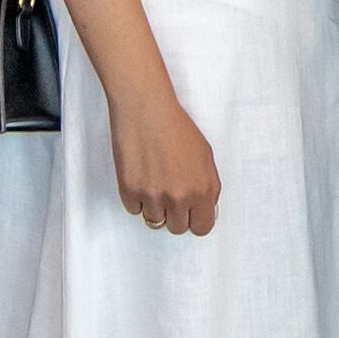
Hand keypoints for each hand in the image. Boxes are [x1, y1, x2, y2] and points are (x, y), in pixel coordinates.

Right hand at [114, 93, 220, 235]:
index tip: (190, 213)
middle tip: (169, 192)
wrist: (146, 110)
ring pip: (154, 221)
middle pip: (177, 228)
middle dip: (174, 214)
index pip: (202, 228)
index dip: (195, 220)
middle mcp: (179, 197)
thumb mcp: (205, 156)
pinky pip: (134, 209)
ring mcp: (153, 196)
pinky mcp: (130, 191)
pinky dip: (136, 197)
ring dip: (154, 206)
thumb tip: (205, 208)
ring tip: (154, 180)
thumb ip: (208, 186)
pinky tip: (140, 175)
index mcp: (203, 190)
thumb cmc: (176, 127)